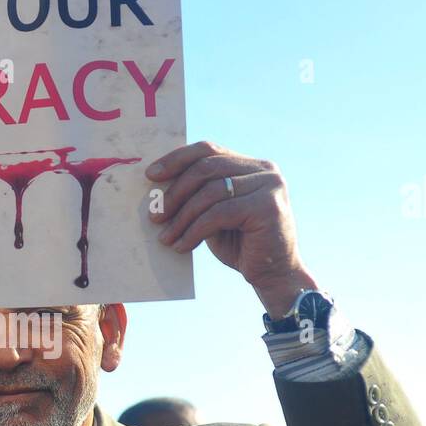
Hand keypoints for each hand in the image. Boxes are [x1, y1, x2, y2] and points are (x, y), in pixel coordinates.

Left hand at [147, 142, 317, 317]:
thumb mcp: (215, 215)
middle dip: (175, 192)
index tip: (151, 175)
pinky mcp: (267, 207)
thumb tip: (158, 186)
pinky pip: (218, 213)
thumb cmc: (241, 246)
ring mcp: (269, 186)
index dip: (177, 160)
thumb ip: (198, 196)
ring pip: (210, 192)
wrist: (274, 275)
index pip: (208, 150)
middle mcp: (264, 170)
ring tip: (165, 237)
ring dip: (182, 217)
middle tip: (155, 215)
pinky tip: (182, 245)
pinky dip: (194, 230)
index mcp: (251, 166)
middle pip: (206, 168)